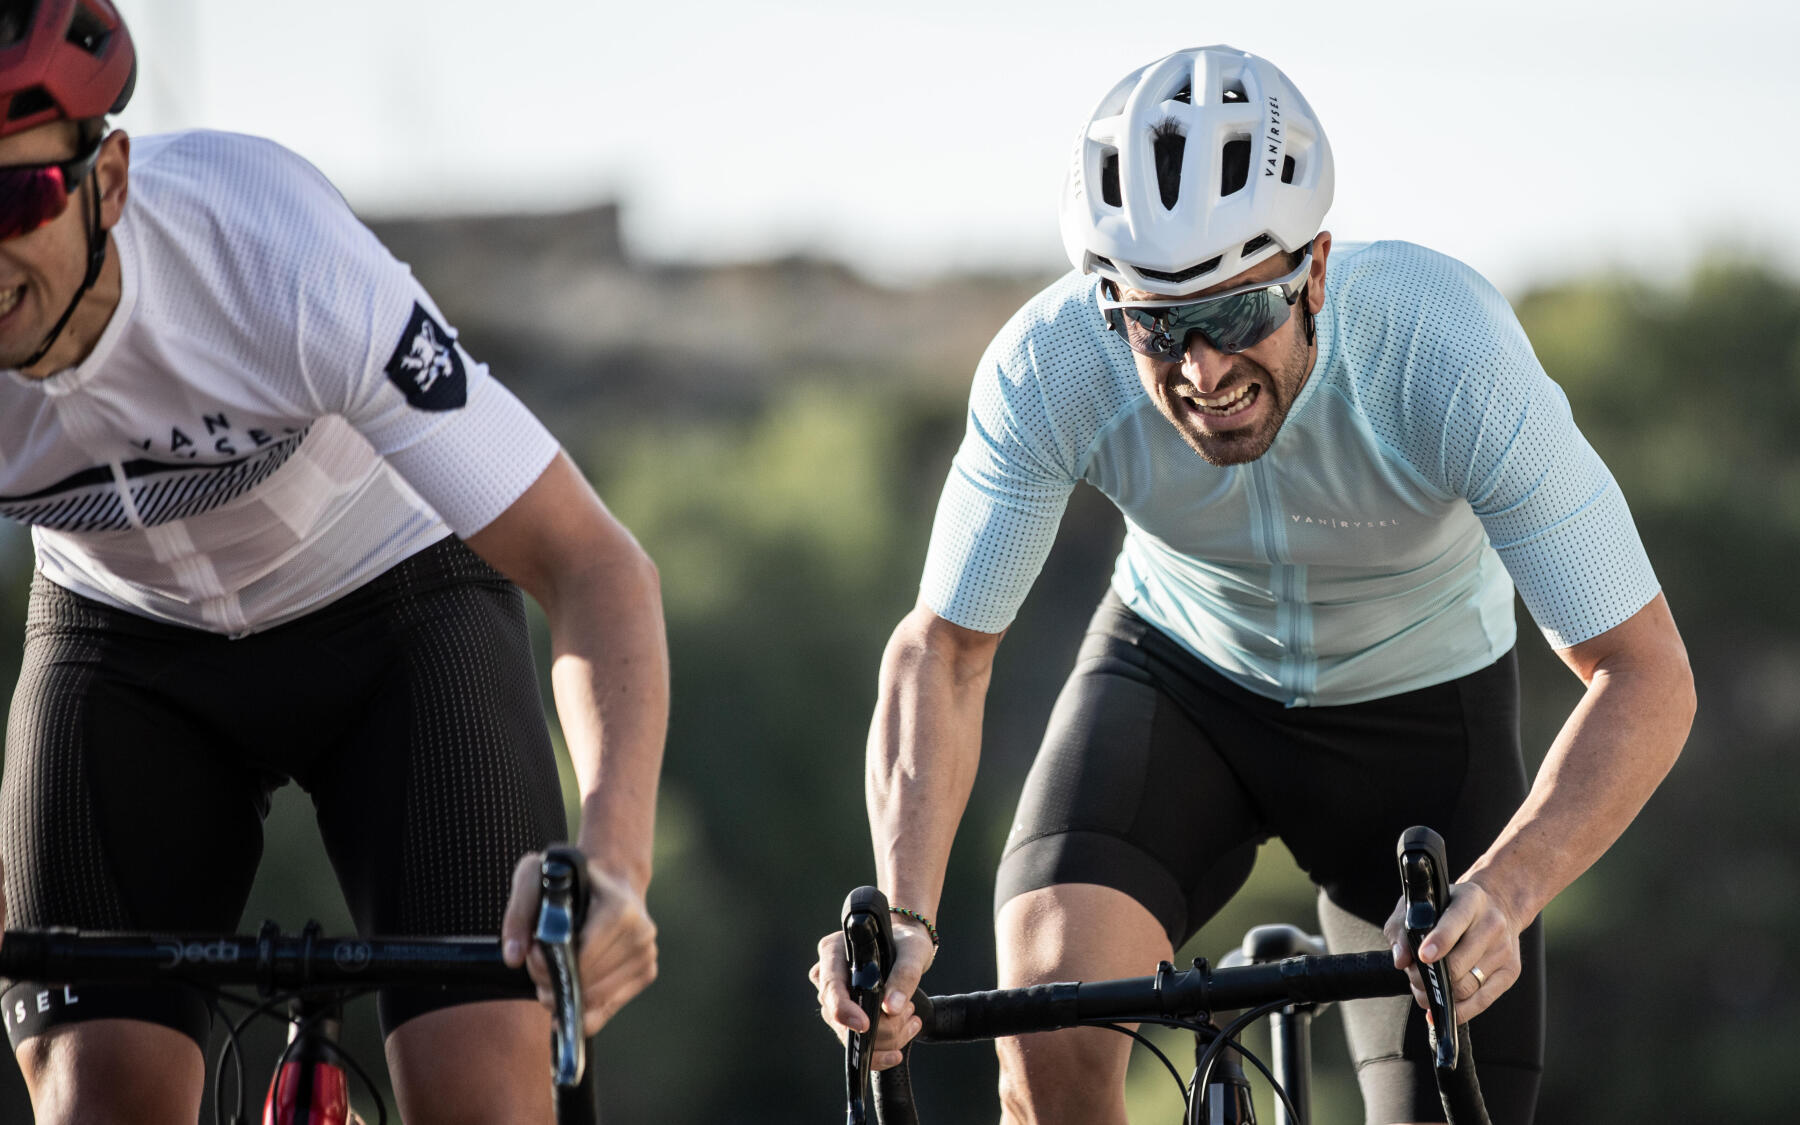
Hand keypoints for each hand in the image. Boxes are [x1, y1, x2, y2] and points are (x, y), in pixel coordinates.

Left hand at [500, 852, 657, 1035]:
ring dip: (566, 995)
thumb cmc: (571, 878)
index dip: (547, 966)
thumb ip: (519, 912)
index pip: (581, 960)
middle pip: (587, 984)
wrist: (612, 878)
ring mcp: (647, 956)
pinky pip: (606, 1009)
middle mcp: (641, 934)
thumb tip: (514, 957)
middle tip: (538, 965)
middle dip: (553, 983)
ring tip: (556, 971)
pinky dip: (583, 1007)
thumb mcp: (535, 876)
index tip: (533, 952)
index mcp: (621, 910)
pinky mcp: (647, 973)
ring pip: (595, 1001)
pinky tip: (570, 986)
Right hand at [811, 916, 936, 1070]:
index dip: (844, 1010)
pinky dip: (884, 1046)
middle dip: (879, 1027)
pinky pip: (857, 1043)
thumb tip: (891, 1008)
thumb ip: (904, 975)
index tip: (865, 1025)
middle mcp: (827, 976)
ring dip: (887, 1036)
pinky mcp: (846, 1016)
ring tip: (911, 1018)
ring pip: (851, 1035)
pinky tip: (906, 1032)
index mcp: (833, 951)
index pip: (830, 986)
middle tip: (909, 1011)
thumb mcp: (912, 950)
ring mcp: (835, 998)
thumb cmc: (906, 942)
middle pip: (840, 1017)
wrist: (906, 946)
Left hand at [1384, 877, 1521, 1022]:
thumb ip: (1402, 927)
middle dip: (1428, 978)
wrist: (1498, 906)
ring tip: (1426, 987)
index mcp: (1470, 901)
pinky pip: (1482, 1002)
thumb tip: (1401, 960)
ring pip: (1467, 987)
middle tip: (1413, 977)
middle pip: (1458, 964)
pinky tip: (1442, 1007)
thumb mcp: (1422, 904)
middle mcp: (1492, 925)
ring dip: (1439, 995)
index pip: (1454, 922)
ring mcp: (1504, 950)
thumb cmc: (1452, 906)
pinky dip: (1459, 1011)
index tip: (1423, 956)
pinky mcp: (1510, 972)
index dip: (1438, 942)